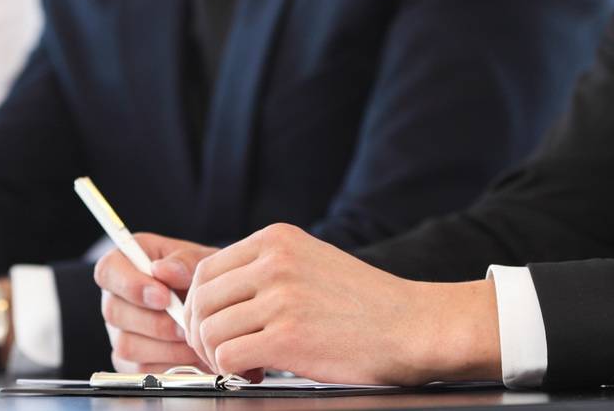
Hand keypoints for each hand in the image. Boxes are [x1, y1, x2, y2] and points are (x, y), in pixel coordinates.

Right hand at [94, 232, 216, 371]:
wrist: (220, 310)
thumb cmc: (205, 279)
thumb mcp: (202, 260)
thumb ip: (184, 260)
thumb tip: (164, 269)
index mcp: (127, 263)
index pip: (108, 271)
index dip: (130, 285)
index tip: (163, 296)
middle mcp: (117, 298)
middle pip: (114, 312)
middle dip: (155, 322)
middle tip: (185, 324)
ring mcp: (120, 332)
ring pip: (126, 345)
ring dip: (165, 346)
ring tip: (193, 340)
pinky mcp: (130, 363)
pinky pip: (140, 370)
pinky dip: (169, 365)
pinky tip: (189, 355)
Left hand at [183, 223, 500, 383]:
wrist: (413, 326)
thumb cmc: (366, 303)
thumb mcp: (310, 261)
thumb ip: (266, 270)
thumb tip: (217, 298)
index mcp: (276, 239)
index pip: (205, 270)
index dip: (200, 306)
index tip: (214, 327)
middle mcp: (273, 262)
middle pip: (200, 301)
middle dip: (202, 334)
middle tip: (223, 353)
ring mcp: (279, 298)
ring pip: (209, 331)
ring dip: (218, 356)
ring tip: (247, 364)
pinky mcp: (287, 337)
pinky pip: (227, 357)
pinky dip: (234, 372)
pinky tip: (258, 373)